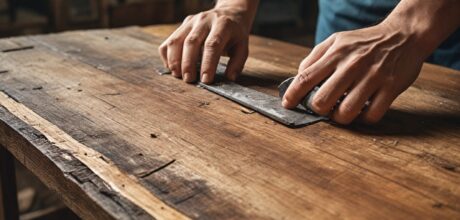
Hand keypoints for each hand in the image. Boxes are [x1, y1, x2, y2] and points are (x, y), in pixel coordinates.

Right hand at [158, 7, 250, 83]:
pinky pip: (169, 41)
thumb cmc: (235, 34)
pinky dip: (167, 56)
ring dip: (174, 60)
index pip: (212, 44)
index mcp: (223, 25)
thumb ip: (237, 63)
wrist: (229, 14)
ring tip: (178, 75)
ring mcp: (191, 22)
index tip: (206, 80)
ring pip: (176, 40)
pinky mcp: (182, 26)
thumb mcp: (242, 46)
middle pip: (191, 42)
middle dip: (188, 64)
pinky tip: (173, 67)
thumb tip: (229, 78)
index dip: (208, 63)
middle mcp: (204, 21)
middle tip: (189, 80)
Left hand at [282, 23, 425, 123]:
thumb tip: (298, 78)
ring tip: (341, 112)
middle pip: (322, 101)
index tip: (288, 105)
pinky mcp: (391, 88)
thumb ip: (315, 58)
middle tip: (322, 107)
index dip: (292, 95)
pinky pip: (372, 115)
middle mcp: (352, 66)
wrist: (404, 34)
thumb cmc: (365, 41)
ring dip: (339, 118)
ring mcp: (373, 78)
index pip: (306, 78)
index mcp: (336, 54)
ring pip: (346, 112)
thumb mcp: (336, 40)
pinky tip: (361, 111)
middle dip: (318, 109)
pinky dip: (363, 119)